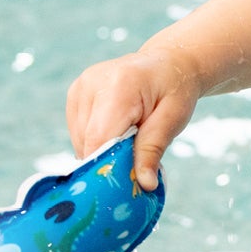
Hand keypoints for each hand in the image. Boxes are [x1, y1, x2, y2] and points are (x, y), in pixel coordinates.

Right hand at [66, 47, 201, 192]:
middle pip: (87, 141)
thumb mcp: (174, 119)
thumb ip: (153, 150)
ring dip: (101, 151)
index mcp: (119, 86)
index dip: (106, 165)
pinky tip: (118, 135)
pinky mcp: (75, 94)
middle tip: (132, 173)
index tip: (122, 187)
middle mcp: (91, 83)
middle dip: (107, 161)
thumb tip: (144, 184)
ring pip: (80, 139)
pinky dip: (96, 141)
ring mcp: (80, 87)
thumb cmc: (175, 91)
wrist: (169, 64)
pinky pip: (79, 131)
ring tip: (129, 146)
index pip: (100, 137)